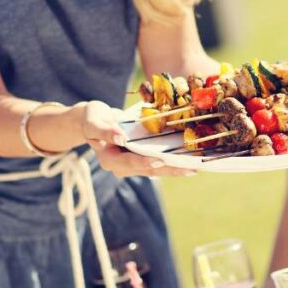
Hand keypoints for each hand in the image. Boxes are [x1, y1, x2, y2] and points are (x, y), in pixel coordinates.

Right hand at [80, 100, 195, 177]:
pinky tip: (188, 161)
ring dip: (175, 168)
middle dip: (169, 169)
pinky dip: (172, 161)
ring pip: (156, 169)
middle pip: (148, 169)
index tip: (161, 160)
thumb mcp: (94, 121)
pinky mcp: (140, 159)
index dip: (145, 162)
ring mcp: (132, 164)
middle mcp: (122, 166)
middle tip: (190, 169)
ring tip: (194, 168)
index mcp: (109, 160)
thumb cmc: (93, 118)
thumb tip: (120, 138)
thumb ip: (104, 130)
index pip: (130, 162)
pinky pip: (158, 162)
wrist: (95, 120)